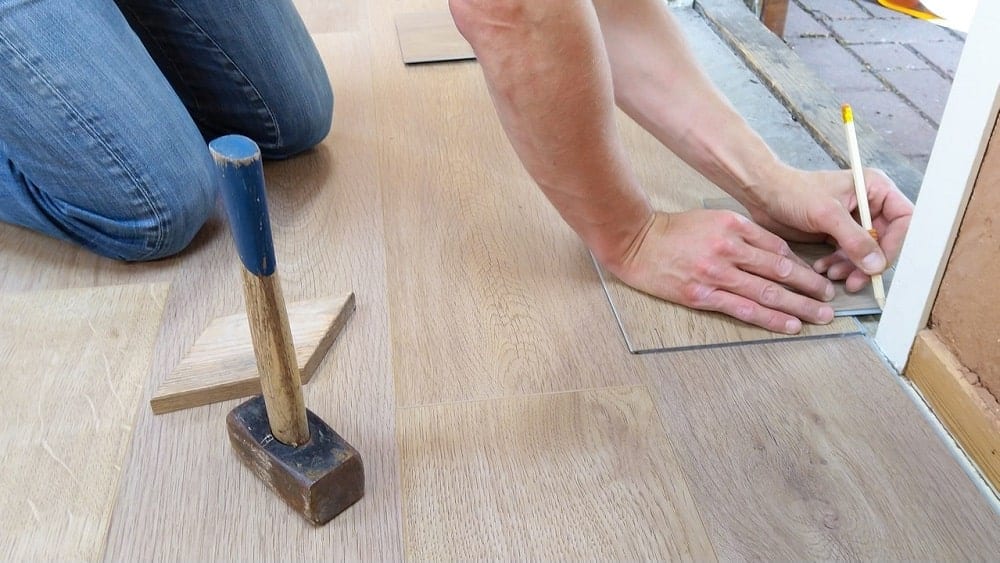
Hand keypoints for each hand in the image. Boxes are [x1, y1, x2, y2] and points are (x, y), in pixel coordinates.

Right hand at [610, 210, 836, 333]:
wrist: (636, 243)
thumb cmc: (674, 231)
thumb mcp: (712, 219)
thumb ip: (743, 233)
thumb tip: (777, 254)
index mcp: (733, 226)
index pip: (778, 248)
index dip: (802, 265)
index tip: (817, 277)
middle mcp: (728, 249)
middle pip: (779, 270)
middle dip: (809, 287)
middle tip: (830, 299)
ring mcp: (715, 273)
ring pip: (767, 292)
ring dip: (798, 306)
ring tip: (820, 316)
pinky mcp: (702, 295)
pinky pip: (743, 309)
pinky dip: (770, 318)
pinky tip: (789, 325)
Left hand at [742, 167, 912, 291]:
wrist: (763, 194)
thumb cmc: (794, 192)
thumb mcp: (827, 214)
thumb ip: (855, 239)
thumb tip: (877, 265)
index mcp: (875, 189)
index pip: (903, 219)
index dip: (895, 244)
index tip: (878, 264)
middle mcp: (869, 204)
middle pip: (885, 241)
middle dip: (868, 262)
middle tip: (854, 281)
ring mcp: (854, 221)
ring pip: (865, 252)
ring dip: (851, 267)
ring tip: (831, 274)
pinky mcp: (838, 233)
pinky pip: (847, 256)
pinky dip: (838, 265)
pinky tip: (822, 269)